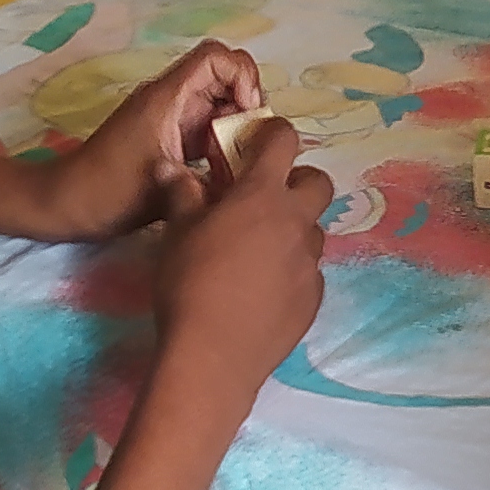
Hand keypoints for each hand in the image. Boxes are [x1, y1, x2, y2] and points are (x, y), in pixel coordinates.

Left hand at [39, 41, 264, 239]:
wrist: (67, 203)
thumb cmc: (109, 193)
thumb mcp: (166, 189)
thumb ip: (214, 180)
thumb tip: (255, 177)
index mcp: (167, 98)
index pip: (216, 57)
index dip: (242, 76)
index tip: (248, 114)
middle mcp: (171, 99)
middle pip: (224, 74)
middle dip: (247, 101)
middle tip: (253, 139)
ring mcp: (171, 116)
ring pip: (219, 100)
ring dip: (237, 123)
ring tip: (243, 157)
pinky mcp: (170, 135)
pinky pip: (207, 123)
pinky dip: (224, 139)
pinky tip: (226, 169)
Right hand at [151, 116, 332, 393]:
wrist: (212, 355)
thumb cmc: (188, 283)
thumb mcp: (175, 233)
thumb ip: (181, 194)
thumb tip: (171, 167)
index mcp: (262, 196)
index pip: (284, 142)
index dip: (273, 134)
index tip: (258, 141)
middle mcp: (296, 223)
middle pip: (318, 183)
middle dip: (297, 181)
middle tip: (265, 199)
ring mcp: (310, 262)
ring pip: (314, 231)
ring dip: (293, 230)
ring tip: (259, 250)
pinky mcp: (313, 298)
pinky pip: (309, 272)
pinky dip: (291, 270)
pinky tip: (263, 290)